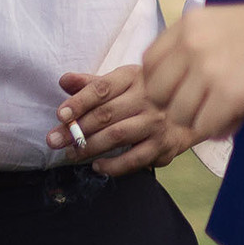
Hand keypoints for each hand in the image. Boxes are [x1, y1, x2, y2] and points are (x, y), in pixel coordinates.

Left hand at [50, 65, 189, 176]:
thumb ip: (91, 83)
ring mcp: (157, 123)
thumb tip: (64, 81)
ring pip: (117, 136)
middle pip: (105, 114)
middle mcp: (147, 98)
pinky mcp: (165, 145)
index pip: (100, 89)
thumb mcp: (121, 82)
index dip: (78, 102)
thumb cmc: (143, 96)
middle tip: (54, 140)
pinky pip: (135, 159)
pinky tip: (97, 166)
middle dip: (76, 129)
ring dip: (90, 147)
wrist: (189, 112)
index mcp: (131, 77)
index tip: (59, 115)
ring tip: (71, 154)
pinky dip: (114, 165)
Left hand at [144, 0, 243, 141]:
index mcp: (186, 26)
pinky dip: (215, 129)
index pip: (148, 64)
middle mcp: (191, 46)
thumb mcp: (219, 24)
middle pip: (157, 93)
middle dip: (173, 106)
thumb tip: (178, 88)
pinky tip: (230, 122)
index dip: (159, 84)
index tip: (174, 93)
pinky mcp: (233, 96)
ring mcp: (210, 72)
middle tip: (196, 109)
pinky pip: (205, 126)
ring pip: (179, 114)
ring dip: (196, 120)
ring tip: (217, 115)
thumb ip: (193, 48)